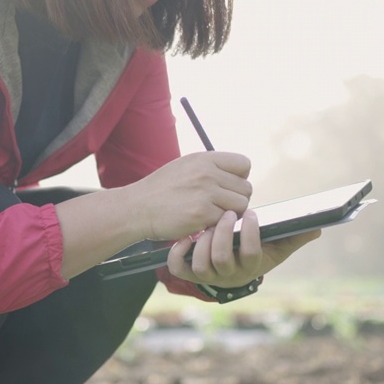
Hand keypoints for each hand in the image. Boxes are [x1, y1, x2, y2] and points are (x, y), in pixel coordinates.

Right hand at [127, 151, 252, 240]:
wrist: (137, 208)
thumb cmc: (162, 189)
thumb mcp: (186, 166)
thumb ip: (212, 168)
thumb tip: (239, 176)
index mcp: (205, 158)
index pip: (244, 164)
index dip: (240, 178)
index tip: (227, 188)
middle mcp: (208, 173)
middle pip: (246, 188)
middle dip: (236, 200)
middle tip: (219, 207)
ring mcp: (206, 193)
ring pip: (241, 206)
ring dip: (230, 214)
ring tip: (212, 215)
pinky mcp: (202, 214)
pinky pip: (226, 221)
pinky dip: (217, 225)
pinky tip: (203, 223)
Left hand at [166, 209, 321, 288]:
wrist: (231, 271)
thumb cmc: (256, 253)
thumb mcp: (276, 247)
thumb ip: (294, 237)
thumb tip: (317, 227)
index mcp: (250, 266)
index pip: (251, 254)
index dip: (251, 234)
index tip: (253, 213)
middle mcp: (228, 274)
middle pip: (222, 259)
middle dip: (224, 233)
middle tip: (228, 212)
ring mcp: (208, 275)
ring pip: (202, 263)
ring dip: (203, 241)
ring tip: (210, 221)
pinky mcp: (189, 272)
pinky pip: (179, 268)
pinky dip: (179, 253)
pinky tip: (187, 237)